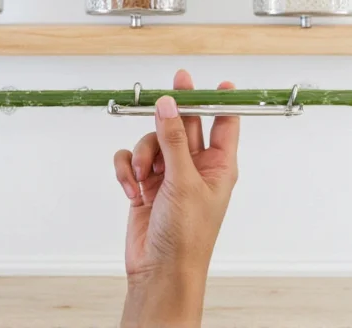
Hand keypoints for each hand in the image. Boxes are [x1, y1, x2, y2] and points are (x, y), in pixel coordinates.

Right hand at [114, 70, 239, 327]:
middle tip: (174, 85)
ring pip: (151, 141)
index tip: (220, 82)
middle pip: (184, 124)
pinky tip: (131, 186)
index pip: (224, 124)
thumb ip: (172, 139)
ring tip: (143, 175)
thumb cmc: (187, 236)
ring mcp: (168, 175)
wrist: (159, 269)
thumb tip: (169, 104)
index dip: (222, 102)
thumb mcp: (183, 181)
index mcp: (219, 166)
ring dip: (142, 154)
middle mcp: (194, 167)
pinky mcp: (145, 185)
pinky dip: (127, 169)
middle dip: (176, 109)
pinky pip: (131, 160)